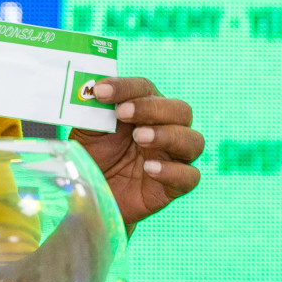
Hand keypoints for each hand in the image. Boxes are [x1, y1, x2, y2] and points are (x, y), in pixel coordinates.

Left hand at [69, 76, 203, 231]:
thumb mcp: (87, 130)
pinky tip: (149, 169)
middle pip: (180, 110)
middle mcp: (166, 129)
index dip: (125, 87)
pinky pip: (189, 176)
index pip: (145, 88)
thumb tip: (90, 90)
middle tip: (122, 113)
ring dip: (167, 135)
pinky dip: (172, 171)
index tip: (100, 91)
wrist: (92, 194)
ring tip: (140, 137)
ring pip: (193, 141)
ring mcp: (173, 158)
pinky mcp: (174, 187)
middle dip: (151, 108)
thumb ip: (92, 110)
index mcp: (145, 109)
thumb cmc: (93, 155)